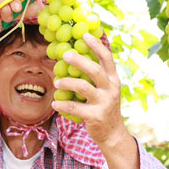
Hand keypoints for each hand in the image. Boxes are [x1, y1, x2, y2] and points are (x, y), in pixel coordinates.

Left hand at [50, 33, 127, 147]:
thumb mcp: (106, 90)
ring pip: (83, 87)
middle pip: (95, 70)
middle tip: (65, 54)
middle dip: (79, 60)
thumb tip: (79, 56)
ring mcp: (104, 103)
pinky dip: (62, 104)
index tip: (84, 34)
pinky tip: (55, 104)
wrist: (112, 134)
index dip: (96, 45)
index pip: (107, 58)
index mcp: (113, 79)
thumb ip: (98, 76)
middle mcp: (111, 89)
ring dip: (67, 82)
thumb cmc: (104, 107)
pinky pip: (75, 107)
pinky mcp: (95, 116)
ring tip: (56, 81)